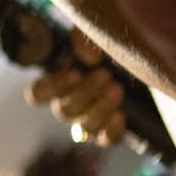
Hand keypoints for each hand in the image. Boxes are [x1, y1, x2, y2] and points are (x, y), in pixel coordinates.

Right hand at [27, 30, 125, 146]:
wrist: (138, 65)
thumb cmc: (107, 49)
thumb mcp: (93, 36)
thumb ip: (84, 40)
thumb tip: (89, 58)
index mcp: (59, 83)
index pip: (37, 95)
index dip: (52, 88)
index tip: (75, 73)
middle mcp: (69, 105)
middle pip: (65, 111)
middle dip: (86, 93)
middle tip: (105, 74)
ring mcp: (88, 121)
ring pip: (86, 127)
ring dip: (101, 107)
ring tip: (117, 89)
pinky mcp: (110, 132)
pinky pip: (106, 140)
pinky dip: (112, 130)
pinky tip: (120, 116)